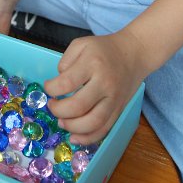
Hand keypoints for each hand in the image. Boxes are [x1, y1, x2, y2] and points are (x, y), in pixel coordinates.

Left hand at [44, 30, 146, 144]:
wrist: (134, 54)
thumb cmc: (104, 49)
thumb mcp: (81, 44)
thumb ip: (66, 61)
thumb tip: (58, 83)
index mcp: (93, 63)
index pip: (67, 83)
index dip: (51, 89)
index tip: (48, 87)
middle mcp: (105, 83)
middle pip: (78, 106)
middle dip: (58, 110)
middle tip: (52, 105)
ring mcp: (114, 99)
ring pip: (92, 123)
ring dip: (72, 127)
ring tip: (61, 121)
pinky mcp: (119, 110)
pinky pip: (104, 130)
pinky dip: (88, 138)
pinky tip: (75, 137)